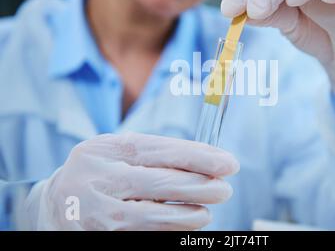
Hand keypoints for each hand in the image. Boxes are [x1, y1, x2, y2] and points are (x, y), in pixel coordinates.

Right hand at [27, 133, 238, 229]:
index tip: (228, 163)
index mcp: (108, 149)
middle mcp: (99, 178)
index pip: (161, 151)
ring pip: (152, 216)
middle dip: (200, 186)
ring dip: (187, 215)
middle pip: (160, 182)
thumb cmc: (101, 172)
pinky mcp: (99, 235)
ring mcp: (96, 211)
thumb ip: (157, 154)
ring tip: (206, 212)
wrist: (55, 203)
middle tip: (225, 189)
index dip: (199, 157)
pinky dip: (168, 231)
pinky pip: (142, 235)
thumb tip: (208, 160)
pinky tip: (184, 225)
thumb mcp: (121, 153)